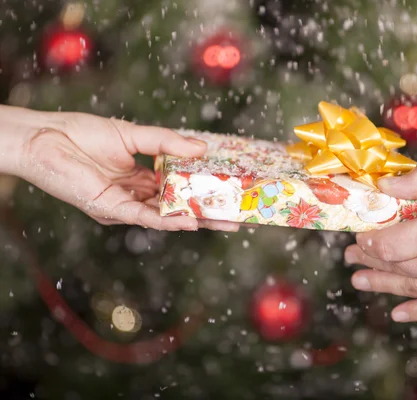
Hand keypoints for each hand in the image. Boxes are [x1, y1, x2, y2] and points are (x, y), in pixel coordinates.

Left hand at [2, 106, 237, 231]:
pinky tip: (192, 221)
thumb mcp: (133, 134)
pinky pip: (146, 218)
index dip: (203, 189)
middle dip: (207, 212)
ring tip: (225, 221)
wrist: (45, 138)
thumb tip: (202, 148)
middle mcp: (136, 195)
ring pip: (167, 215)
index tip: (228, 190)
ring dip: (196, 219)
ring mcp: (126, 205)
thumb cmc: (81, 133)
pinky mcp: (113, 209)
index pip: (178, 187)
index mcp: (140, 177)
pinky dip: (169, 220)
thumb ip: (167, 143)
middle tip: (237, 216)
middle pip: (178, 205)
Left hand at [345, 166, 416, 321]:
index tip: (358, 235)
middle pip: (393, 266)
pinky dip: (413, 311)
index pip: (387, 243)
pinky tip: (397, 310)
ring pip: (408, 289)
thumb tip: (386, 184)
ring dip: (380, 284)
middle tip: (351, 257)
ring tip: (359, 281)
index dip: (367, 240)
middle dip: (367, 260)